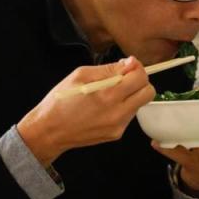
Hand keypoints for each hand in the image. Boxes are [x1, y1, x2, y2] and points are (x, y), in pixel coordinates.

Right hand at [18, 58, 154, 167]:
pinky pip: (129, 115)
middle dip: (139, 81)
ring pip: (140, 104)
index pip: (140, 78)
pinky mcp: (116, 134)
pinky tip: (105, 106)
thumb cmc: (60, 101)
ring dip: (131, 94)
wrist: (49, 131)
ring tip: (109, 93)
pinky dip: (123, 107)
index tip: (127, 65)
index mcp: (107, 95)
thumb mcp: (80, 75)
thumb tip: (129, 63)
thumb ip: (108, 69)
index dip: (136, 67)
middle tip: (124, 78)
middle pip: (148, 92)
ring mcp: (118, 125)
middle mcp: (117, 112)